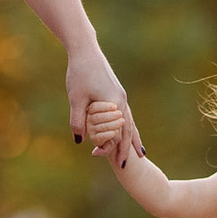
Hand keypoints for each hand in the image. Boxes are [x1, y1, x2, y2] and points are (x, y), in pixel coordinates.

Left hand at [67, 45, 140, 164]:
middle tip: (128, 166)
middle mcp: (121, 101)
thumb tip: (80, 140)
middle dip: (129, 149)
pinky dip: (128, 126)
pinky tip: (127, 130)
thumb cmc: (79, 73)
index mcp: (114, 104)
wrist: (86, 51)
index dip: (110, 147)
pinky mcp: (117, 92)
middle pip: (129, 130)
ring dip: (134, 138)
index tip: (99, 157)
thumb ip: (78, 120)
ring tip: (140, 153)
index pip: (116, 133)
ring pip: (130, 122)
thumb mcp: (76, 99)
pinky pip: (126, 114)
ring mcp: (121, 96)